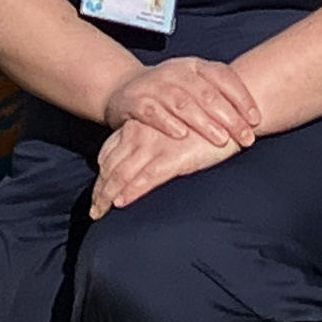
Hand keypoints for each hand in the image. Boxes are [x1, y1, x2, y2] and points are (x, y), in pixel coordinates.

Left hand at [90, 117, 242, 216]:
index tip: (97, 191)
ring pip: (121, 174)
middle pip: (109, 165)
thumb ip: (154, 135)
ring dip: (107, 195)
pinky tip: (120, 203)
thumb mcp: (172, 123)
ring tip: (98, 213)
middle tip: (93, 210)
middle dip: (100, 189)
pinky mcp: (171, 158)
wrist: (228, 108)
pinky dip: (130, 191)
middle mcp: (140, 134)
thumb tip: (143, 156)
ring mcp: (154, 146)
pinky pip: (144, 178)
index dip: (101, 172)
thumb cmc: (203, 118)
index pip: (109, 151)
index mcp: (139, 125)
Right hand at [102, 56, 261, 147]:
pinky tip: (182, 135)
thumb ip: (220, 95)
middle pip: (206, 93)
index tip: (256, 119)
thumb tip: (256, 118)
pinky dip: (168, 123)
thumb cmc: (171, 91)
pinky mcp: (136, 101)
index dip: (242, 97)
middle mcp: (176, 72)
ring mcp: (155, 85)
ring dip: (204, 122)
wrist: (126, 88)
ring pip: (183, 103)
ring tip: (221, 140)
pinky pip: (153, 112)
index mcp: (195, 65)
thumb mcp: (195, 85)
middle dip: (229, 116)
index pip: (223, 76)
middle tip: (246, 137)